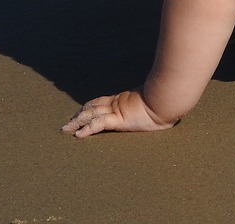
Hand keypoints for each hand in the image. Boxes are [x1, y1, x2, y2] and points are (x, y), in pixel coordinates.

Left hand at [62, 90, 176, 138]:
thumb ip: (153, 104)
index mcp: (124, 99)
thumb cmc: (167, 101)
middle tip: (68, 122)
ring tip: (66, 129)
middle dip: (79, 114)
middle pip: (92, 106)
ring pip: (91, 114)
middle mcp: (118, 103)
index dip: (90, 106)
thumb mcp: (156, 103)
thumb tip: (162, 107)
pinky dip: (87, 129)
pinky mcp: (119, 119)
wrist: (168, 99)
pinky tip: (78, 135)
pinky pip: (99, 124)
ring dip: (77, 121)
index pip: (102, 101)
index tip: (81, 111)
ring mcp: (117, 110)